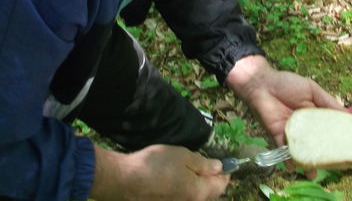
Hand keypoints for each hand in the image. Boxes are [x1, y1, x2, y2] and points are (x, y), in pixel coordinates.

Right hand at [90, 144, 228, 200]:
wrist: (125, 181)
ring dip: (197, 185)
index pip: (221, 185)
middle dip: (211, 180)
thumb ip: (203, 164)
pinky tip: (176, 178)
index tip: (225, 163)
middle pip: (208, 193)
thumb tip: (219, 168)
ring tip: (191, 170)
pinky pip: (182, 197)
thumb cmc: (156, 164)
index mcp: (199, 192)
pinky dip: (185, 189)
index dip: (225, 173)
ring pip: (195, 196)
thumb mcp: (183, 156)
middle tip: (208, 165)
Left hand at [225, 55, 343, 176]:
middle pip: (316, 144)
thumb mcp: (312, 90)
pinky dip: (288, 159)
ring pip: (301, 151)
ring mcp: (291, 133)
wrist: (262, 83)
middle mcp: (304, 128)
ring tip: (313, 173)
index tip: (350, 151)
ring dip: (306, 162)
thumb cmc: (287, 84)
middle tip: (335, 166)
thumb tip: (349, 114)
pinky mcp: (278, 136)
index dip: (338, 140)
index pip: (329, 131)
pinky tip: (293, 167)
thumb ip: (328, 102)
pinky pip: (283, 150)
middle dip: (324, 156)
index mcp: (315, 116)